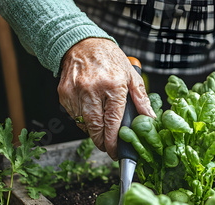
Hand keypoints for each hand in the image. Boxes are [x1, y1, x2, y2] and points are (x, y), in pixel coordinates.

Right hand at [58, 38, 155, 159]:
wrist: (82, 43)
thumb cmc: (109, 59)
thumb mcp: (131, 76)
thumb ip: (141, 99)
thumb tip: (150, 119)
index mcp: (113, 86)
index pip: (113, 121)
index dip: (114, 140)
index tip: (115, 151)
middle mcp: (92, 89)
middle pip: (95, 127)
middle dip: (102, 142)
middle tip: (108, 148)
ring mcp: (75, 92)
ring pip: (83, 123)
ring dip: (92, 132)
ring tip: (100, 131)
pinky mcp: (64, 93)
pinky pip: (73, 115)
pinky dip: (82, 121)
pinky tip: (90, 116)